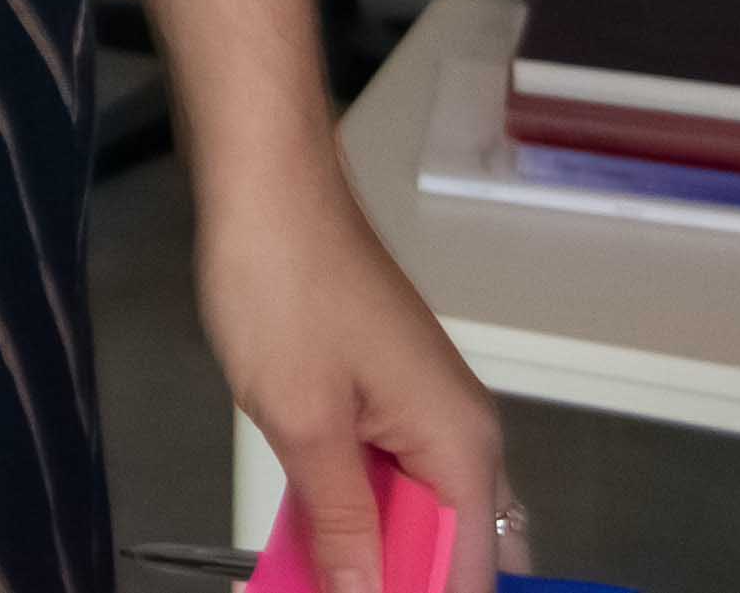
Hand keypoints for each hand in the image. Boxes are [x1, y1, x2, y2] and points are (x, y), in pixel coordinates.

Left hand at [205, 157, 501, 591]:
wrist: (266, 186)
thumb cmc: (284, 289)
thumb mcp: (304, 420)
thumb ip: (342, 521)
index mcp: (463, 449)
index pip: (473, 572)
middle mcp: (465, 435)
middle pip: (455, 547)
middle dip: (400, 576)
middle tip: (335, 583)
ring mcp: (428, 411)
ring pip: (420, 513)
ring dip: (375, 547)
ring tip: (318, 570)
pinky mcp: (390, 393)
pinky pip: (391, 474)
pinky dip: (358, 507)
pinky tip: (314, 530)